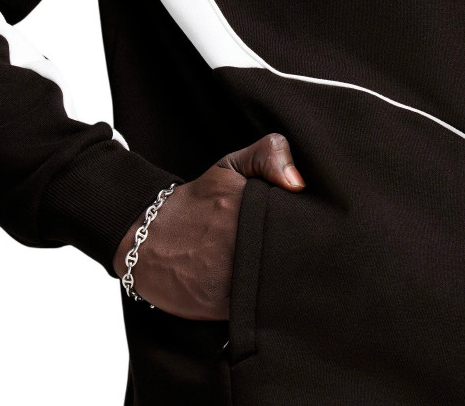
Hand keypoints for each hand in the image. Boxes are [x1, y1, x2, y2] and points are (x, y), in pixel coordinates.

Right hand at [111, 132, 304, 319]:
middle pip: (290, 252)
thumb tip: (299, 184)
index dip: (312, 225)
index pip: (296, 220)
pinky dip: (267, 305)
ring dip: (287, 282)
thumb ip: (268, 154)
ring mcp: (227, 275)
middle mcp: (236, 240)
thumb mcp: (229, 166)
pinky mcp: (219, 306)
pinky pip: (257, 310)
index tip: (318, 227)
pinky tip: (269, 294)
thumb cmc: (197, 201)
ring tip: (292, 274)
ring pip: (277, 284)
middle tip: (312, 254)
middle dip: (303, 253)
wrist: (146, 239)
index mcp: (242, 204)